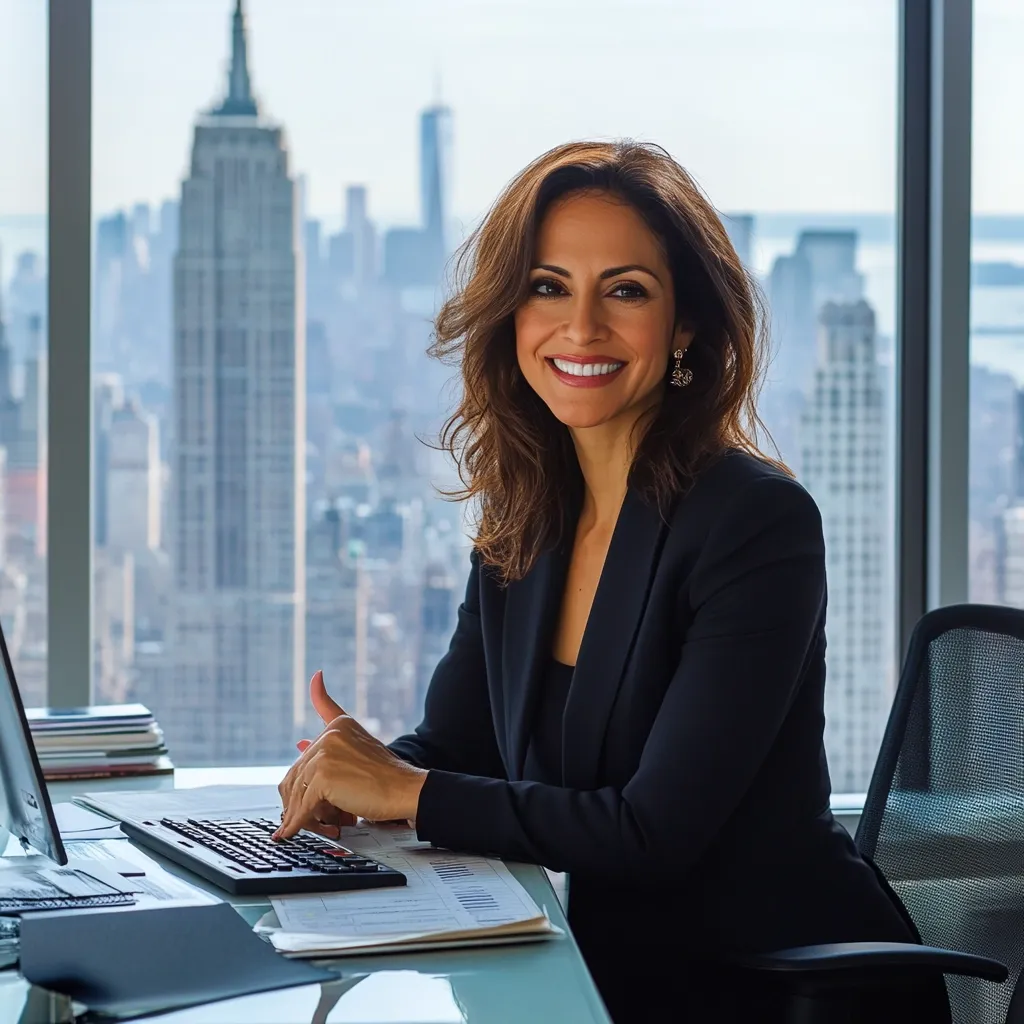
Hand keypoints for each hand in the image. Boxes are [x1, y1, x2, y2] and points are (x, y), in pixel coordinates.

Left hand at [274, 671, 427, 839]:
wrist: (406, 790)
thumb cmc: (388, 779)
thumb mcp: (360, 757)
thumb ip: (328, 748)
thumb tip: (300, 743)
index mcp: (342, 726)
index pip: (326, 708)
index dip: (320, 690)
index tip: (317, 675)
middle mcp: (331, 733)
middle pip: (298, 771)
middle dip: (302, 798)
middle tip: (317, 818)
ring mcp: (325, 752)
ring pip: (297, 790)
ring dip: (301, 815)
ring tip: (317, 828)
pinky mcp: (323, 775)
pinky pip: (302, 806)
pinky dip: (296, 823)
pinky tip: (290, 832)